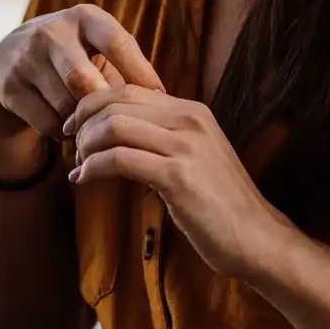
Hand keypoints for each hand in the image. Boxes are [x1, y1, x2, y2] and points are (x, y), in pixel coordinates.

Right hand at [0, 6, 164, 174]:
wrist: (9, 59)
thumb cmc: (74, 57)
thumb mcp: (97, 49)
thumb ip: (127, 69)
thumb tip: (163, 103)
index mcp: (84, 17)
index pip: (117, 42)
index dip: (140, 73)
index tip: (160, 98)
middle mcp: (51, 32)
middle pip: (84, 80)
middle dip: (105, 106)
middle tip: (123, 124)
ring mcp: (25, 59)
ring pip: (66, 106)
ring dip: (85, 124)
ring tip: (96, 128)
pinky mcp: (9, 87)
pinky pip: (48, 122)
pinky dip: (65, 134)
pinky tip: (69, 130)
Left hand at [63, 86, 293, 281]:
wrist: (258, 239)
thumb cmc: (222, 206)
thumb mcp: (195, 158)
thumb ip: (164, 140)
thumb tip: (119, 135)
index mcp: (192, 111)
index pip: (129, 89)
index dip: (93, 103)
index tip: (76, 125)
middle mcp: (189, 120)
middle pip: (116, 102)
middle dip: (83, 122)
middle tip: (71, 145)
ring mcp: (184, 146)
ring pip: (113, 125)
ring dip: (86, 145)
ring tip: (79, 164)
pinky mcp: (177, 176)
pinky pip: (119, 159)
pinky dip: (93, 167)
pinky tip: (85, 179)